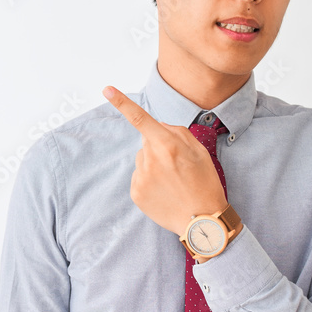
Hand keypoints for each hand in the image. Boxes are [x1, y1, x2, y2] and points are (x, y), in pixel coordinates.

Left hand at [103, 86, 227, 235]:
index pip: (141, 119)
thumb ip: (177, 132)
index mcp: (168, 145)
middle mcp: (151, 159)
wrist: (202, 222)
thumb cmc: (205, 184)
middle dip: (159, 147)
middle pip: (147, 142)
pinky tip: (165, 191)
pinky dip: (150, 181)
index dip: (122, 102)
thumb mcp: (200, 152)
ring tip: (173, 182)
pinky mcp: (136, 193)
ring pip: (143, 160)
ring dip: (154, 165)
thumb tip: (157, 126)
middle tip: (178, 166)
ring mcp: (141, 177)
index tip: (107, 90)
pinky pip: (140, 177)